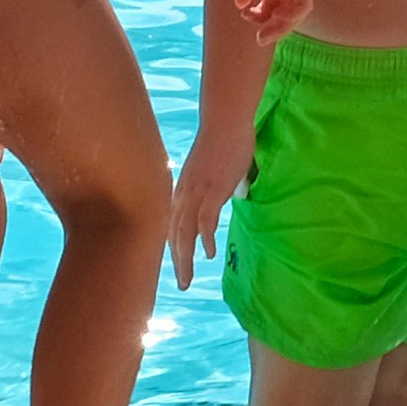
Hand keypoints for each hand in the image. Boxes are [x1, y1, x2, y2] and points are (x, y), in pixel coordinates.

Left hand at [169, 128, 247, 286]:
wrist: (225, 121)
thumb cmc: (223, 140)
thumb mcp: (215, 169)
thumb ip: (220, 185)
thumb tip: (235, 194)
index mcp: (181, 189)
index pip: (171, 225)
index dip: (172, 247)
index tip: (177, 265)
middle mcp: (183, 194)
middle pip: (173, 234)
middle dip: (176, 261)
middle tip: (182, 283)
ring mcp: (197, 192)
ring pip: (184, 233)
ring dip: (185, 258)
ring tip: (188, 279)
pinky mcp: (213, 190)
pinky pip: (206, 220)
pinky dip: (206, 238)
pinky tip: (210, 254)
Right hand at [220, 0, 311, 40]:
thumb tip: (243, 5)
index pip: (271, 2)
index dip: (259, 14)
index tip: (244, 15)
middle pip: (284, 10)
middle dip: (271, 26)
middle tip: (259, 38)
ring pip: (295, 12)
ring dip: (281, 27)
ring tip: (264, 35)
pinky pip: (303, 6)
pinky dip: (291, 18)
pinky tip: (275, 22)